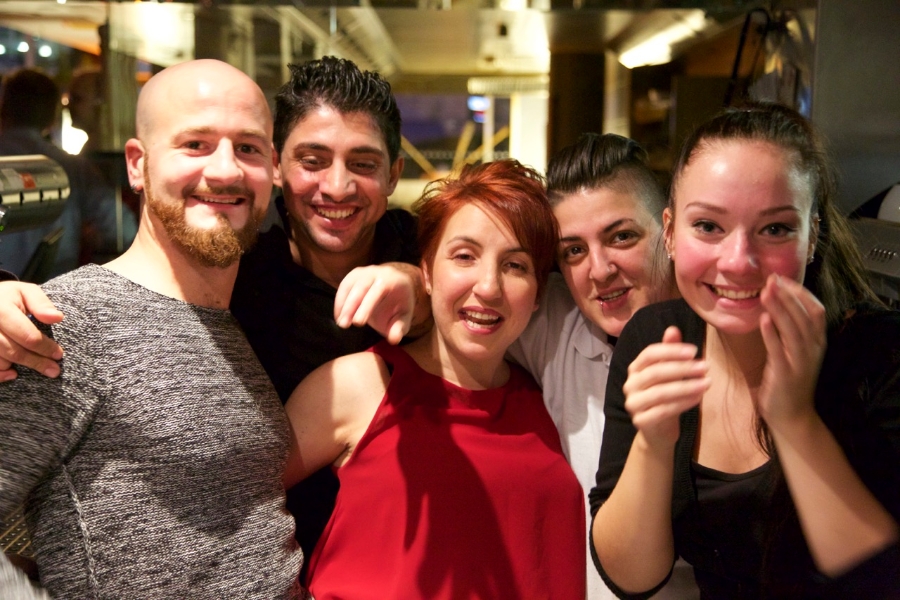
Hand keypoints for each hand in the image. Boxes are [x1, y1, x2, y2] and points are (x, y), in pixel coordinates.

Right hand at [0, 281, 64, 379]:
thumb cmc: (8, 296)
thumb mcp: (25, 292)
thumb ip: (41, 303)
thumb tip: (57, 317)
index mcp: (0, 309)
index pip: (27, 335)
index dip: (45, 347)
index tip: (59, 354)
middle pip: (13, 351)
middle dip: (36, 362)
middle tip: (54, 370)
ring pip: (0, 361)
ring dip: (19, 367)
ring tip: (38, 366)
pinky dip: (0, 374)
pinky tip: (13, 374)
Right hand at [334, 263, 425, 344]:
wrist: (394, 288)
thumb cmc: (399, 305)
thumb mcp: (403, 318)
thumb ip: (400, 328)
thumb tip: (394, 339)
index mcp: (394, 279)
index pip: (379, 289)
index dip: (367, 306)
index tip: (358, 323)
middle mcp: (377, 272)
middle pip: (361, 287)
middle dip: (351, 306)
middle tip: (344, 325)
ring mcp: (364, 272)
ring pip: (349, 286)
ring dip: (343, 305)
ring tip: (341, 323)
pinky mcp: (353, 276)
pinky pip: (343, 287)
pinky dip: (340, 302)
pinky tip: (339, 316)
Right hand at [623, 326, 709, 448]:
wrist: (657, 431)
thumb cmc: (665, 397)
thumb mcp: (669, 373)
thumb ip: (670, 352)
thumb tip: (673, 329)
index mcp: (635, 369)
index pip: (649, 354)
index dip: (671, 350)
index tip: (695, 350)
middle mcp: (630, 385)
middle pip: (655, 373)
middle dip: (682, 368)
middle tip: (705, 366)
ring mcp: (633, 404)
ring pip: (660, 393)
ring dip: (686, 386)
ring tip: (707, 383)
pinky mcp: (641, 421)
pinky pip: (663, 411)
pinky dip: (683, 403)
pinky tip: (698, 398)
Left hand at [758, 274, 826, 429]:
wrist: (791, 416)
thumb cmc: (789, 381)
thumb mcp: (795, 353)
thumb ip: (790, 331)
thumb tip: (777, 305)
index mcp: (816, 342)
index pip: (815, 310)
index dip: (800, 292)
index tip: (782, 279)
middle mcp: (813, 349)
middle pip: (804, 315)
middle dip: (788, 295)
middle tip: (771, 279)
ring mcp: (800, 362)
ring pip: (793, 330)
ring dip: (780, 309)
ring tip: (766, 292)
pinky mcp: (785, 374)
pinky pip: (779, 350)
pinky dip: (772, 334)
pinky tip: (764, 319)